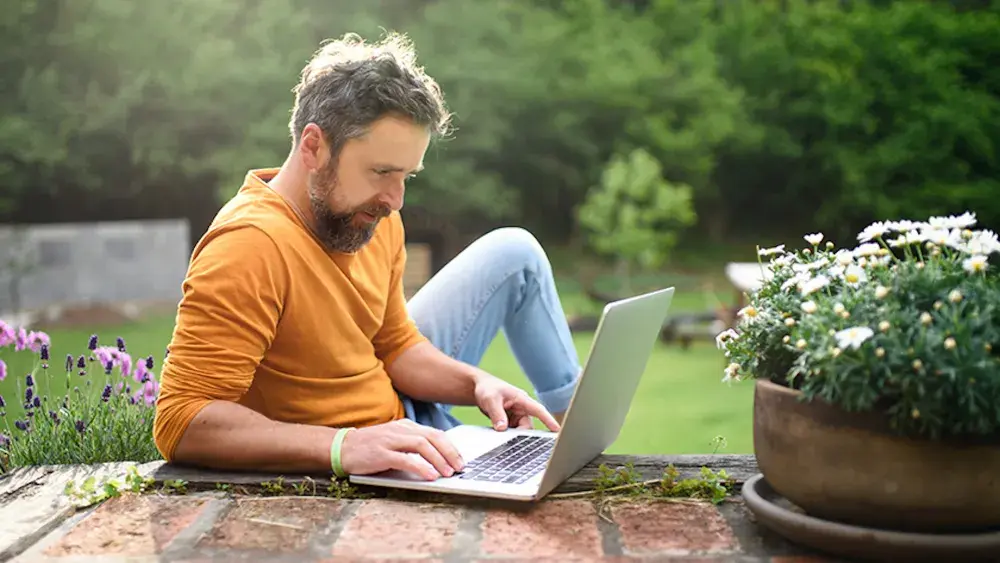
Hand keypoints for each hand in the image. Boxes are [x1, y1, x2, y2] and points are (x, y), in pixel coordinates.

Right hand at [339, 419, 463, 480]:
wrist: (342, 447)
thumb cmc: (370, 447)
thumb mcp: (395, 441)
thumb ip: (412, 445)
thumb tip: (437, 458)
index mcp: (406, 426)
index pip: (435, 433)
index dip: (450, 447)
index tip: (461, 460)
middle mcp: (400, 430)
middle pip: (432, 437)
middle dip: (450, 452)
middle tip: (460, 467)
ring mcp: (390, 440)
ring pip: (422, 445)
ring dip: (438, 459)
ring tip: (448, 473)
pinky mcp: (381, 453)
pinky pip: (405, 459)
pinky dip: (420, 467)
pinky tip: (430, 475)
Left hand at [474, 372, 560, 431]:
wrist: (479, 388)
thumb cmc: (488, 388)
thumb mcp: (490, 400)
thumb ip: (497, 414)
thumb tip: (502, 428)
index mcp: (522, 399)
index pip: (538, 410)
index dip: (548, 420)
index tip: (557, 430)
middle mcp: (522, 408)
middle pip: (528, 426)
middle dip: (521, 434)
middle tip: (510, 441)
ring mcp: (517, 416)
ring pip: (520, 431)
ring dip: (512, 435)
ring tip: (501, 436)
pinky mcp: (511, 422)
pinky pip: (513, 432)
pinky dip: (508, 435)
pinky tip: (500, 436)